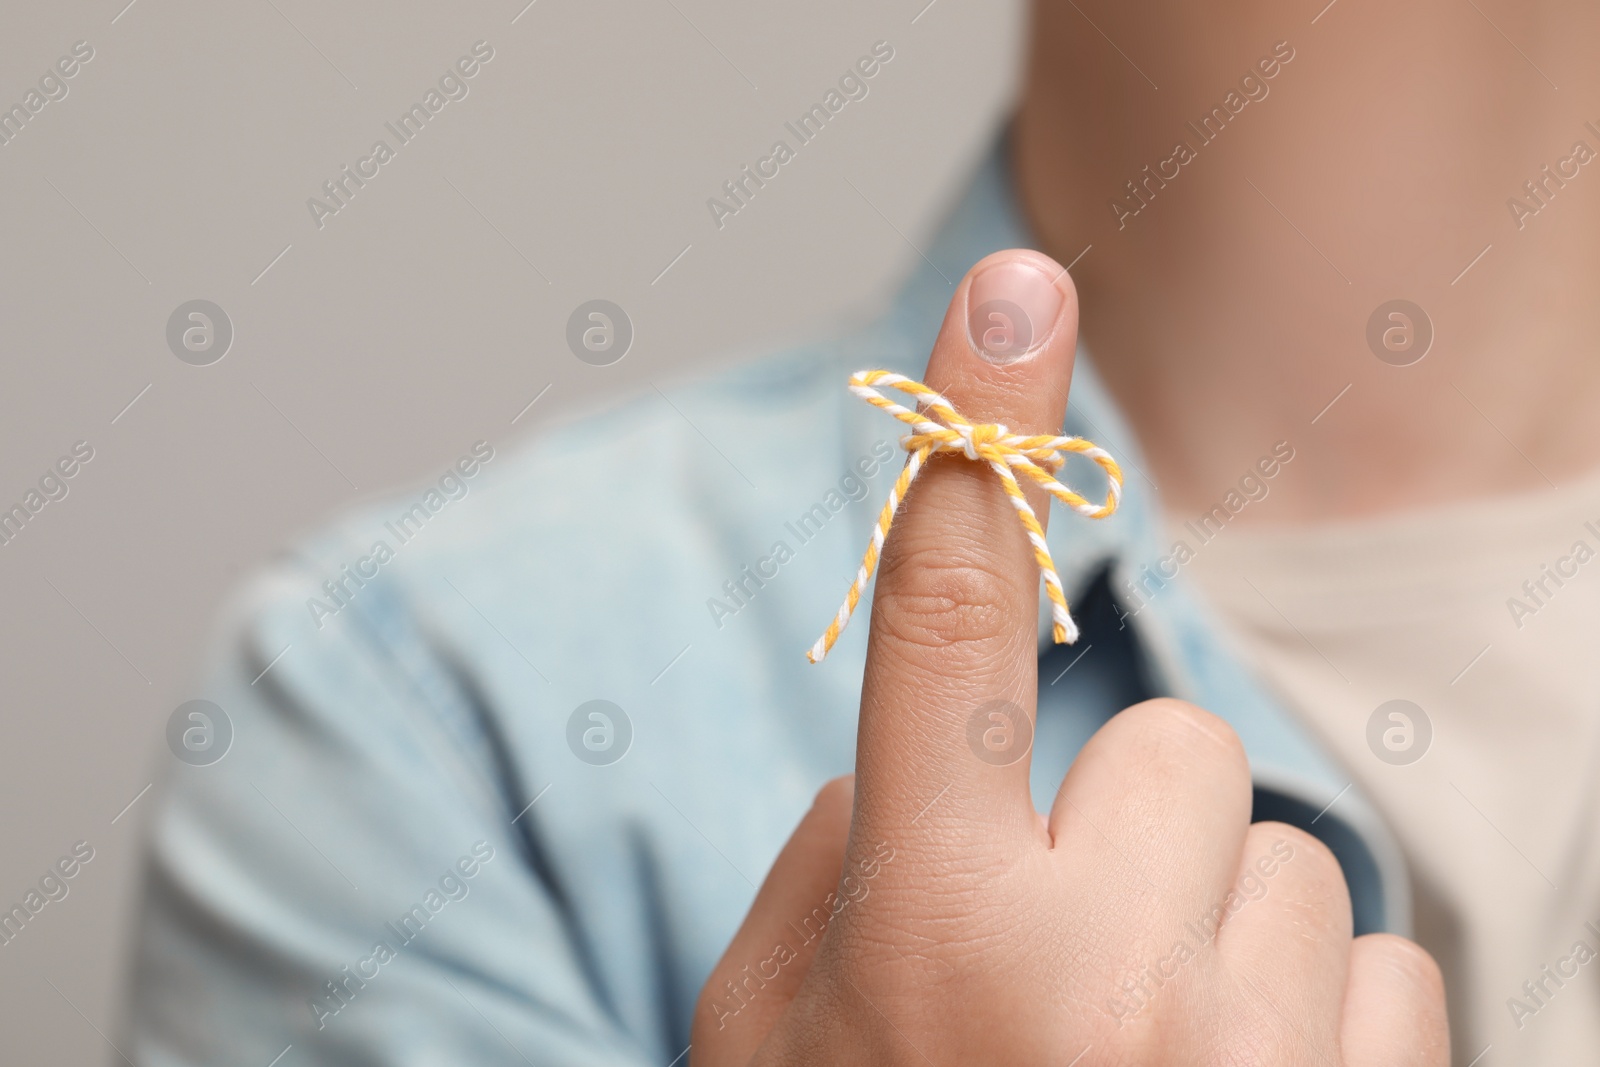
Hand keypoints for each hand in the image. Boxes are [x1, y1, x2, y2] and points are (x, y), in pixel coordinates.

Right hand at [692, 249, 1447, 1065]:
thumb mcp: (772, 1030)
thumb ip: (848, 857)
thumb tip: (944, 753)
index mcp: (920, 924)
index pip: (941, 616)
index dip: (972, 438)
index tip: (1014, 284)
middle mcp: (1088, 973)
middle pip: (1162, 747)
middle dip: (1112, 837)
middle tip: (1053, 978)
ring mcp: (1245, 1051)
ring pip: (1274, 852)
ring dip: (1212, 936)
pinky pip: (1376, 953)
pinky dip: (1311, 1015)